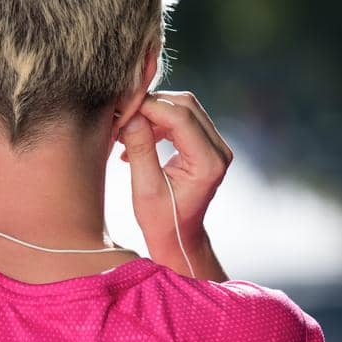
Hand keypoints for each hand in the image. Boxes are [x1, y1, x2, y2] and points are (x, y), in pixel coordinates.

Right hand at [115, 91, 232, 269]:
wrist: (179, 236)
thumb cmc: (161, 221)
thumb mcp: (145, 188)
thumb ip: (140, 149)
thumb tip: (131, 114)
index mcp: (207, 164)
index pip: (180, 117)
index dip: (150, 106)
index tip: (122, 109)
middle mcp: (219, 151)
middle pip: (186, 105)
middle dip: (152, 105)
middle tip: (123, 116)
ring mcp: (217, 147)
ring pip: (185, 108)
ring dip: (155, 112)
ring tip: (128, 128)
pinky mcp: (208, 146)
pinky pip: (184, 119)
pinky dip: (160, 121)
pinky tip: (139, 136)